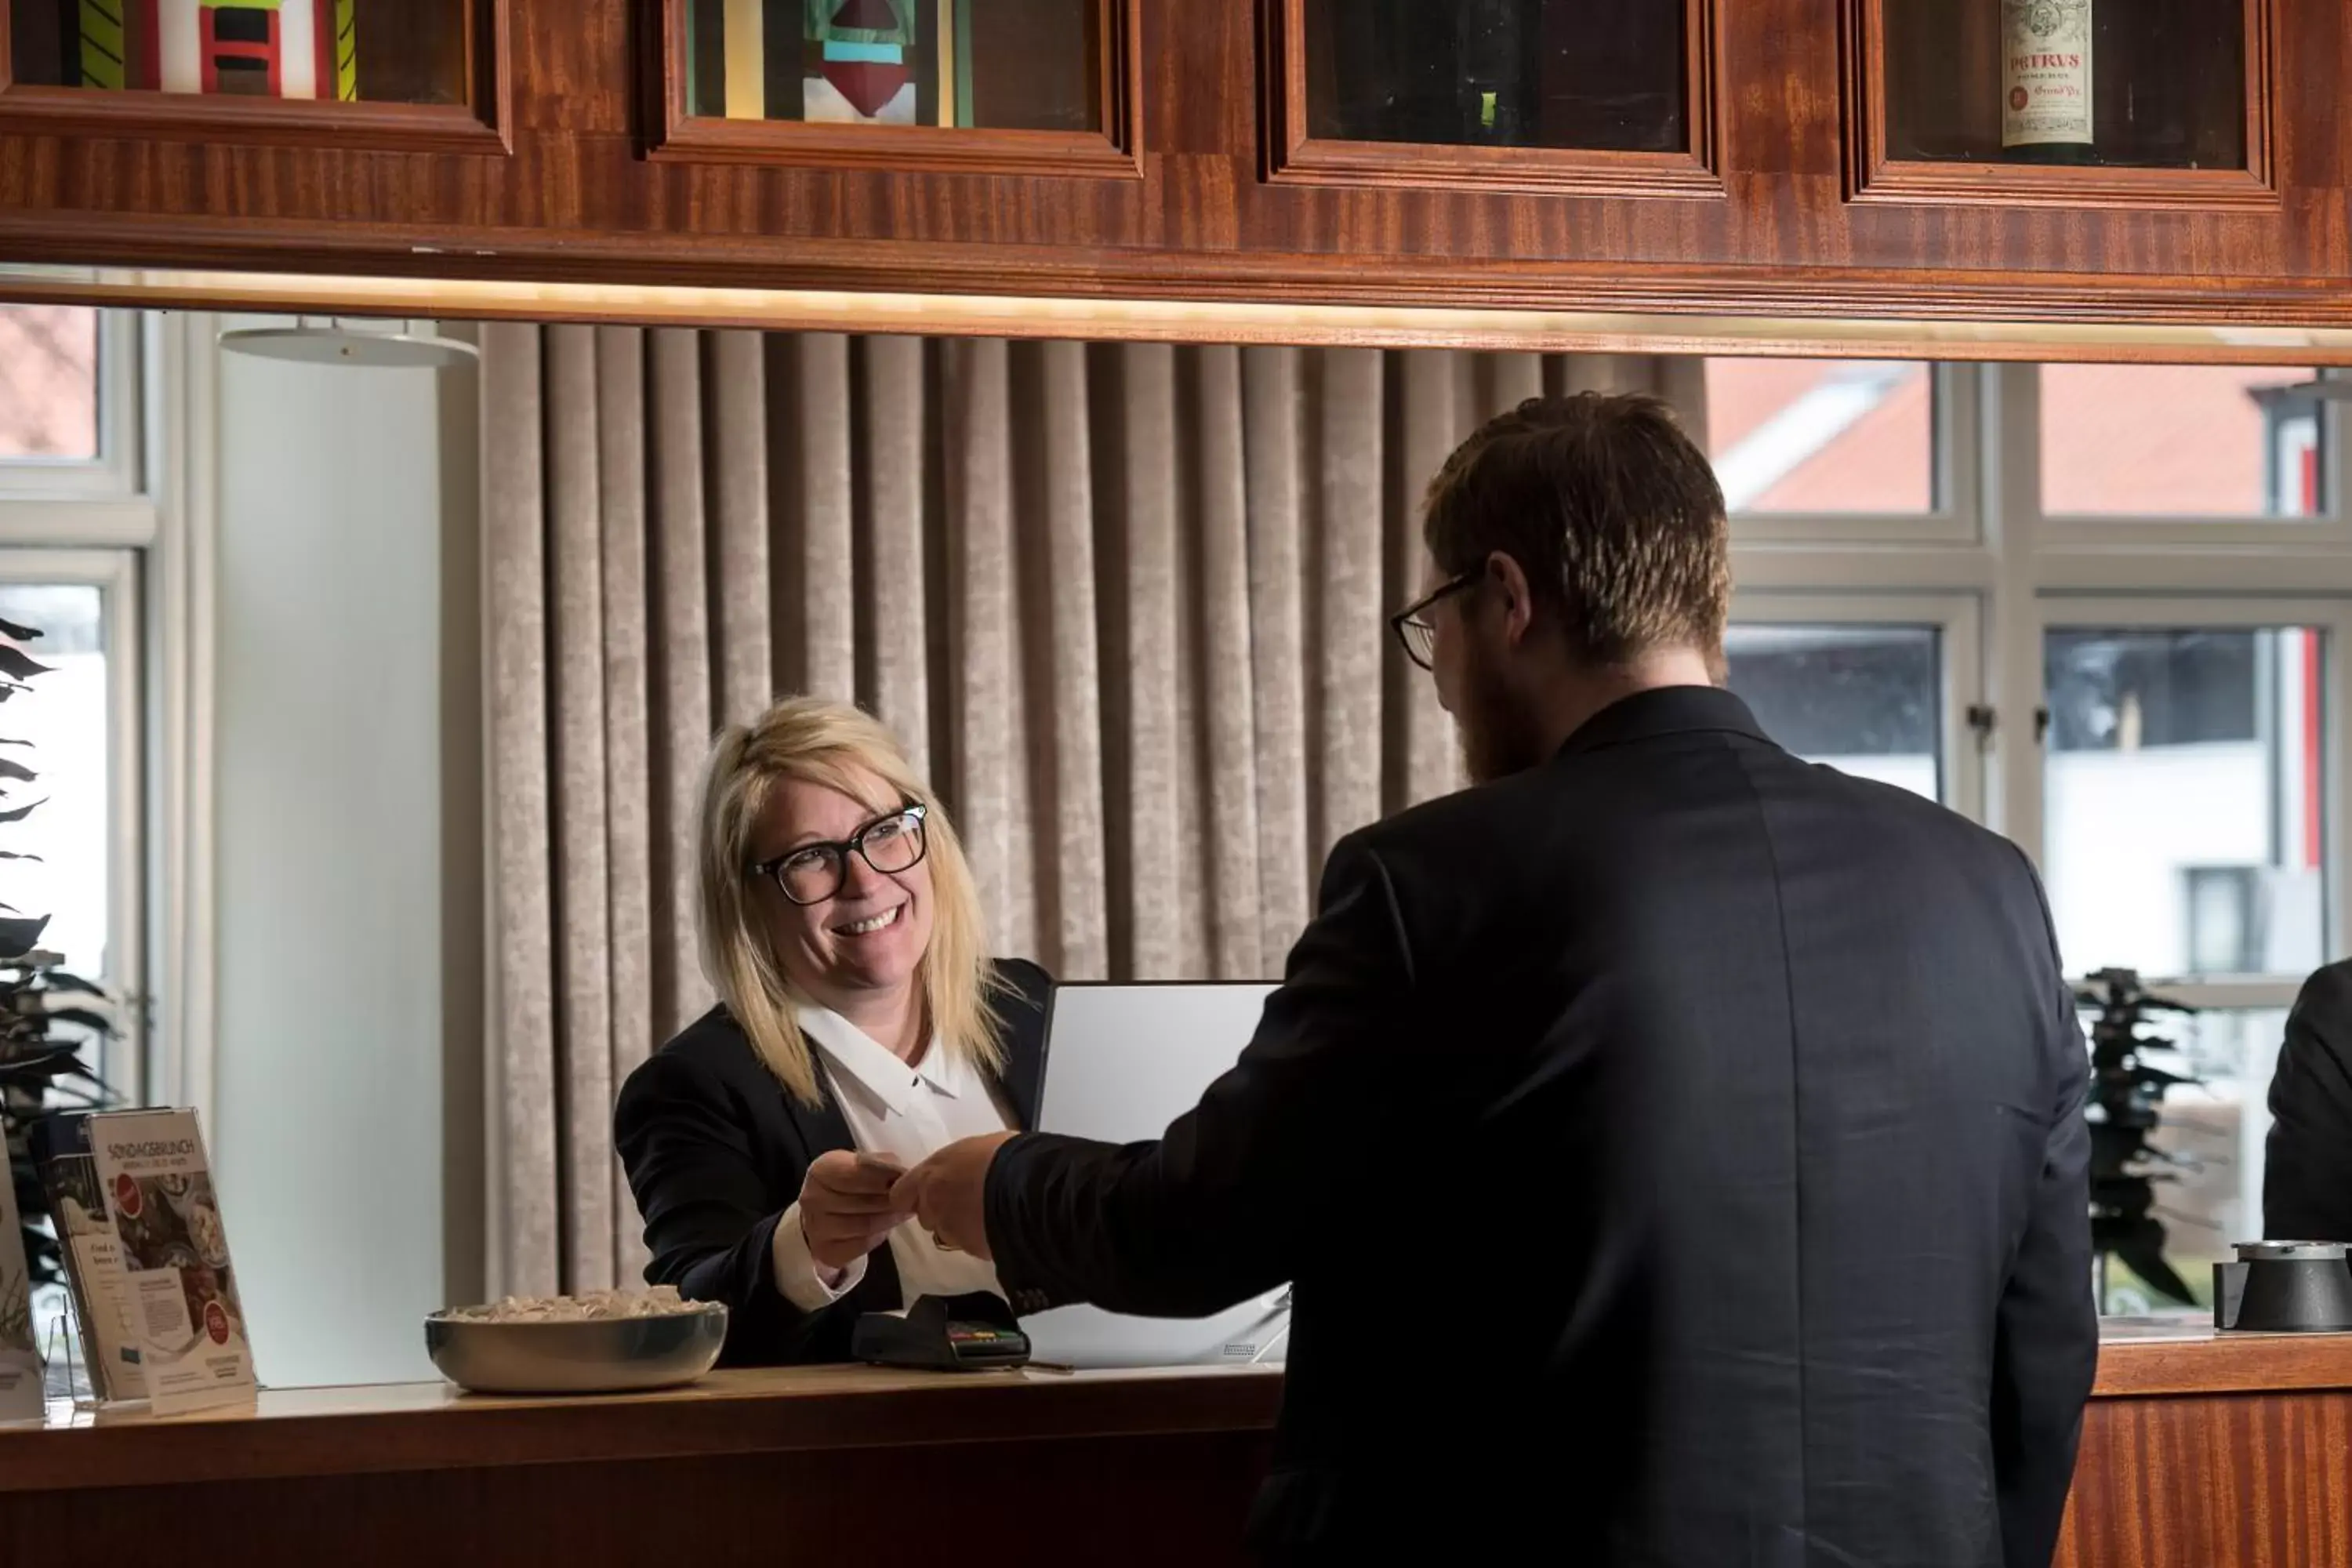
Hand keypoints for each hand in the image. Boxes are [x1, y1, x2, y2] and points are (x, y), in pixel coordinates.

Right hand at [798, 1150, 908, 1272]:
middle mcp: (813, 1199)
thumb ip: (878, 1163)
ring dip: (891, 1218)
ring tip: (905, 1211)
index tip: (906, 1175)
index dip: (887, 1174)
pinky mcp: (826, 1252)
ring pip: (865, 1224)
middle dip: (893, 1199)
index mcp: (821, 1171)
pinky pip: (863, 1244)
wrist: (821, 1214)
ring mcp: (817, 1228)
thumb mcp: (857, 1164)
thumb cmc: (845, 1184)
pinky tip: (888, 1227)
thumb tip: (903, 1172)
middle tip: (911, 1197)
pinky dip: (880, 1235)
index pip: (859, 1171)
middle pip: (865, 1200)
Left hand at [892, 1132, 1015, 1260]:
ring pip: (947, 1233)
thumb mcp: (974, 1148)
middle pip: (926, 1216)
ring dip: (960, 1227)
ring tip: (986, 1215)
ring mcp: (951, 1230)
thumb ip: (956, 1165)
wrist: (1030, 1187)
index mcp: (930, 1175)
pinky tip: (998, 1226)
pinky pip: (970, 1244)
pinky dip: (979, 1238)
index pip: (900, 1195)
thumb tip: (959, 1170)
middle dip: (941, 1212)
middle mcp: (933, 1205)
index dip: (912, 1196)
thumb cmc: (1005, 1156)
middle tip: (966, 1201)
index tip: (927, 1194)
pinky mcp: (971, 1249)